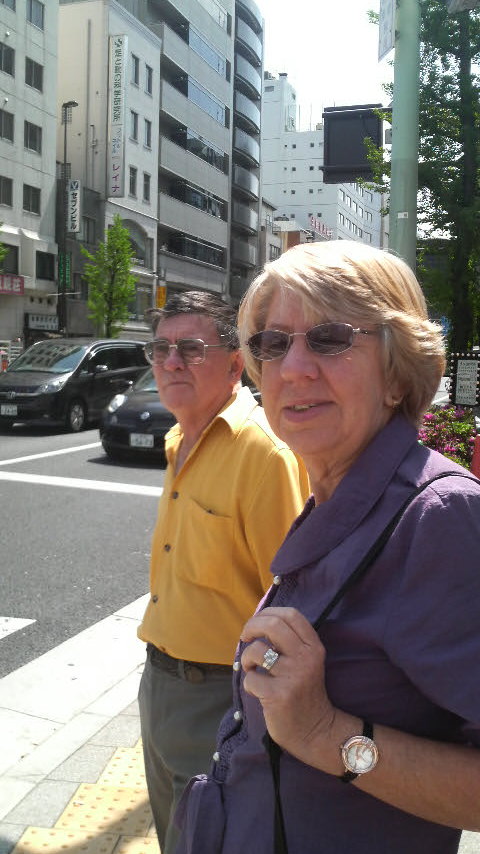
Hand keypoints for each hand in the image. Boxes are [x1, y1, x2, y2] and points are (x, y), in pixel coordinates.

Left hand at [240, 607, 335, 761]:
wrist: (315, 730)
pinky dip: (249, 684)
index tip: (257, 622)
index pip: (291, 614)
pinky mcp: (278, 695)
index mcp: (313, 646)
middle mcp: (306, 658)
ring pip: (256, 650)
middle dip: (251, 626)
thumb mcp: (305, 662)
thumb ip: (289, 642)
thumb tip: (258, 622)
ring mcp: (293, 676)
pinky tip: (258, 691)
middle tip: (245, 637)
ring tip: (251, 668)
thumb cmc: (303, 692)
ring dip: (246, 658)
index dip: (268, 613)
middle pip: (272, 625)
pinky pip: (251, 678)